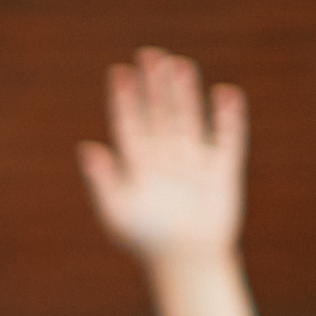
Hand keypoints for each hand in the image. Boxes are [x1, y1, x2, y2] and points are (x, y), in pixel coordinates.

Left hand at [77, 48, 247, 269]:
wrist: (185, 261)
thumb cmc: (146, 240)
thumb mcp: (116, 210)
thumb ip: (102, 179)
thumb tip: (87, 147)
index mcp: (137, 164)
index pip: (128, 123)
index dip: (124, 98)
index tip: (119, 72)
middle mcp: (165, 156)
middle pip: (159, 113)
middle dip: (154, 86)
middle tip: (149, 54)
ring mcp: (194, 160)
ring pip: (188, 118)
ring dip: (184, 92)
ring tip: (179, 64)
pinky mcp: (222, 169)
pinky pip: (227, 138)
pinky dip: (228, 117)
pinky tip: (225, 93)